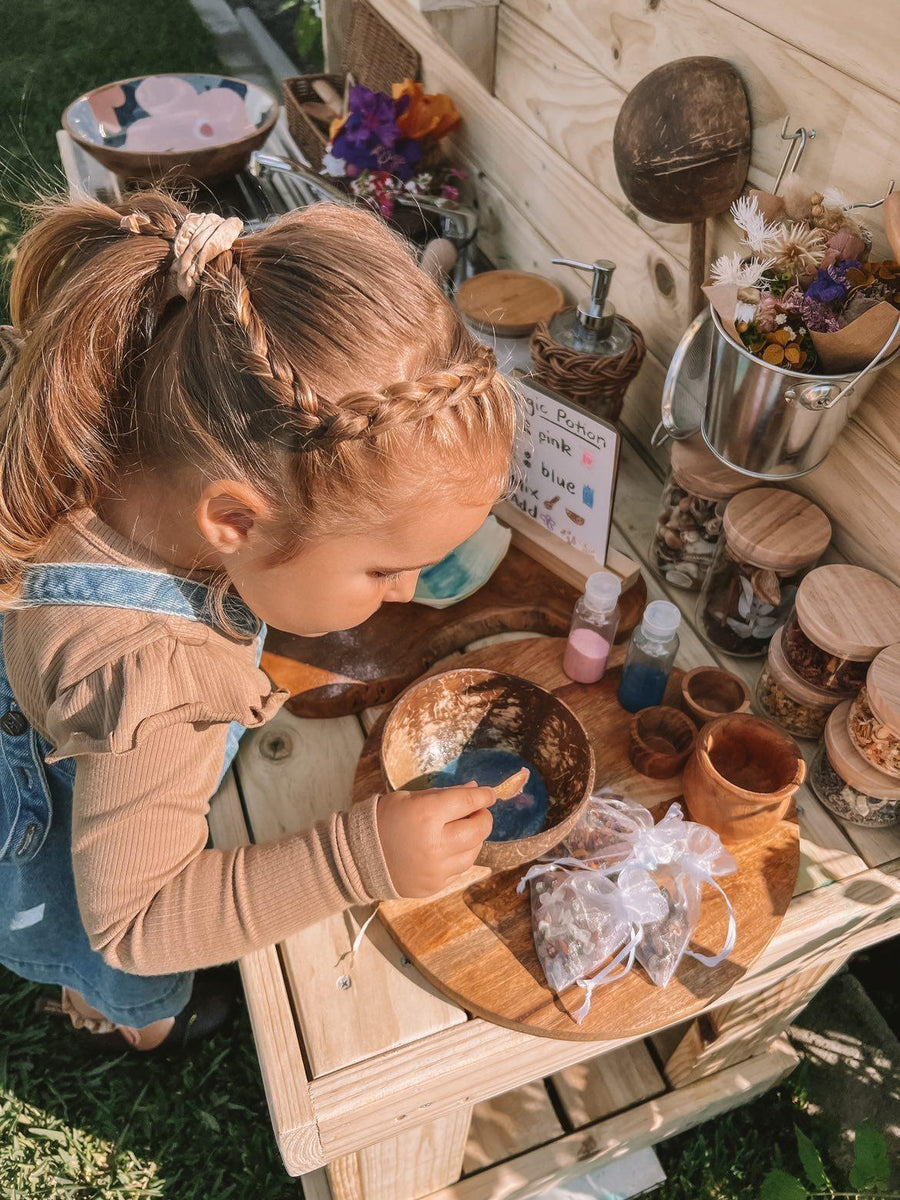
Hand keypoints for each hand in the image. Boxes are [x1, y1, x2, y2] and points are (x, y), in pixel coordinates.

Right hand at [376, 781, 493, 897]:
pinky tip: (450, 848)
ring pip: (474, 851)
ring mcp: (436, 868)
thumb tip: (474, 789)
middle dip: (483, 817)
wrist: (359, 857)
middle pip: (478, 829)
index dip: (483, 796)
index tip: (489, 794)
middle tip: (478, 812)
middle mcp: (436, 843)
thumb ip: (444, 795)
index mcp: (427, 815)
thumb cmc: (384, 820)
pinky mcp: (435, 885)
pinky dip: (460, 856)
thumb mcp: (411, 798)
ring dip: (474, 838)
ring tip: (463, 830)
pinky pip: (459, 869)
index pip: (468, 802)